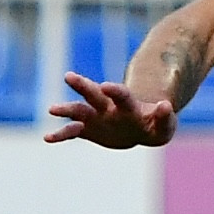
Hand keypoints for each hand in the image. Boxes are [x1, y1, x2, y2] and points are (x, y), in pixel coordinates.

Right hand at [45, 72, 177, 147]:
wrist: (141, 130)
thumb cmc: (154, 124)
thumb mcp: (163, 124)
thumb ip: (163, 116)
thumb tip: (166, 105)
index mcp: (127, 104)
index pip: (121, 95)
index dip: (114, 90)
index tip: (105, 85)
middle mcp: (108, 107)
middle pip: (94, 94)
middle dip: (82, 86)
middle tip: (69, 76)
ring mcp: (96, 117)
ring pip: (78, 110)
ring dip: (65, 109)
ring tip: (51, 109)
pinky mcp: (88, 130)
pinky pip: (72, 132)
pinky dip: (61, 134)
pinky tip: (47, 138)